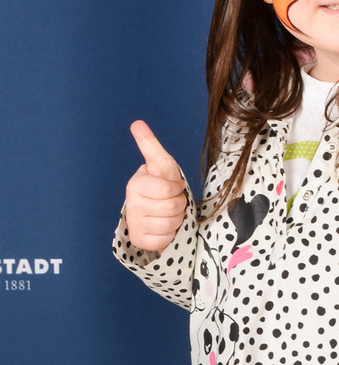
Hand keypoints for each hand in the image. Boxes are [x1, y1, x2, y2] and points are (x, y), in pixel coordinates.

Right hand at [124, 120, 185, 252]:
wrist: (153, 211)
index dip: (177, 188)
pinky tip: (163, 228)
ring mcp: (134, 224)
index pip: (169, 189)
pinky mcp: (140, 241)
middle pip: (173, 208)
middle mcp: (131, 205)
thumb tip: (136, 123)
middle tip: (172, 201)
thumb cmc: (160, 185)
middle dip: (179, 205)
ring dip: (176, 220)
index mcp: (136, 184)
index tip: (173, 186)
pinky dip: (170, 235)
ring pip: (170, 224)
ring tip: (169, 214)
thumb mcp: (160, 164)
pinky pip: (164, 240)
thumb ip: (149, 144)